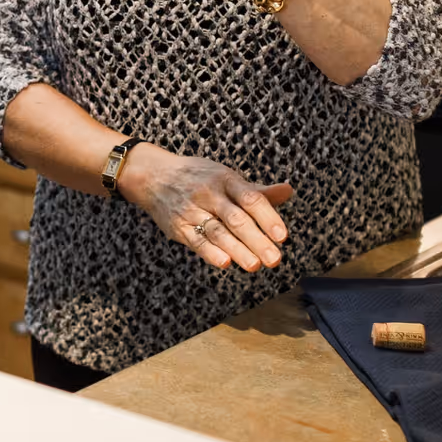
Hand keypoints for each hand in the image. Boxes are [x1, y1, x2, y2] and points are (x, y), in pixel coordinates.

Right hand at [117, 145, 294, 271]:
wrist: (153, 176)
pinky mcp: (178, 226)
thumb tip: (288, 191)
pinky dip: (210, 252)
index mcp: (225, 179)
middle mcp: (208, 193)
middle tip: (274, 259)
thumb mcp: (226, 177)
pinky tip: (225, 263)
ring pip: (217, 232)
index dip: (268, 217)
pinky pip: (196, 240)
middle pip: (236, 218)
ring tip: (255, 265)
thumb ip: (257, 191)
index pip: (250, 199)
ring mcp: (191, 210)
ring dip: (237, 250)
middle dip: (257, 240)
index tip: (283, 236)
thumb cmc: (199, 178)